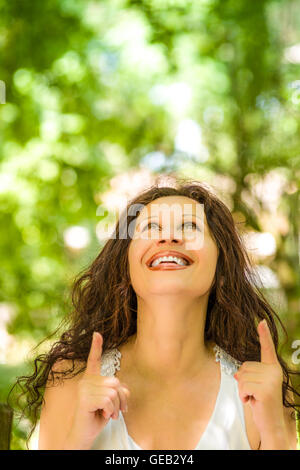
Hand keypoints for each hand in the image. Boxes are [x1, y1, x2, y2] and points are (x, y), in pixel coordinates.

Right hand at [64, 332, 129, 448]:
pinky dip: (110, 411)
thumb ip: (117, 391)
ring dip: (116, 407)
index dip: (96, 346)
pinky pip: (108, 400)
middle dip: (120, 399)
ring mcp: (83, 389)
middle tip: (114, 411)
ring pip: (113, 392)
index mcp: (91, 379)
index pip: (93, 359)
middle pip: (115, 382)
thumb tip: (122, 388)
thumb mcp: (111, 402)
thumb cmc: (97, 417)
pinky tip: (103, 416)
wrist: (83, 436)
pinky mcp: (85, 399)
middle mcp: (85, 381)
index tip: (97, 332)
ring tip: (108, 414)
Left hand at [234, 319, 286, 443]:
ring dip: (243, 390)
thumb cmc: (262, 404)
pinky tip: (253, 402)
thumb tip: (237, 373)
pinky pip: (242, 386)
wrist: (271, 424)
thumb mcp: (255, 386)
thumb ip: (248, 374)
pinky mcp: (265, 389)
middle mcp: (274, 371)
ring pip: (241, 377)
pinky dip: (243, 396)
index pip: (267, 348)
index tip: (261, 321)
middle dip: (243, 382)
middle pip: (244, 366)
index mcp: (273, 368)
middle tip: (255, 394)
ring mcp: (271, 380)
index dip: (264, 334)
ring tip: (254, 398)